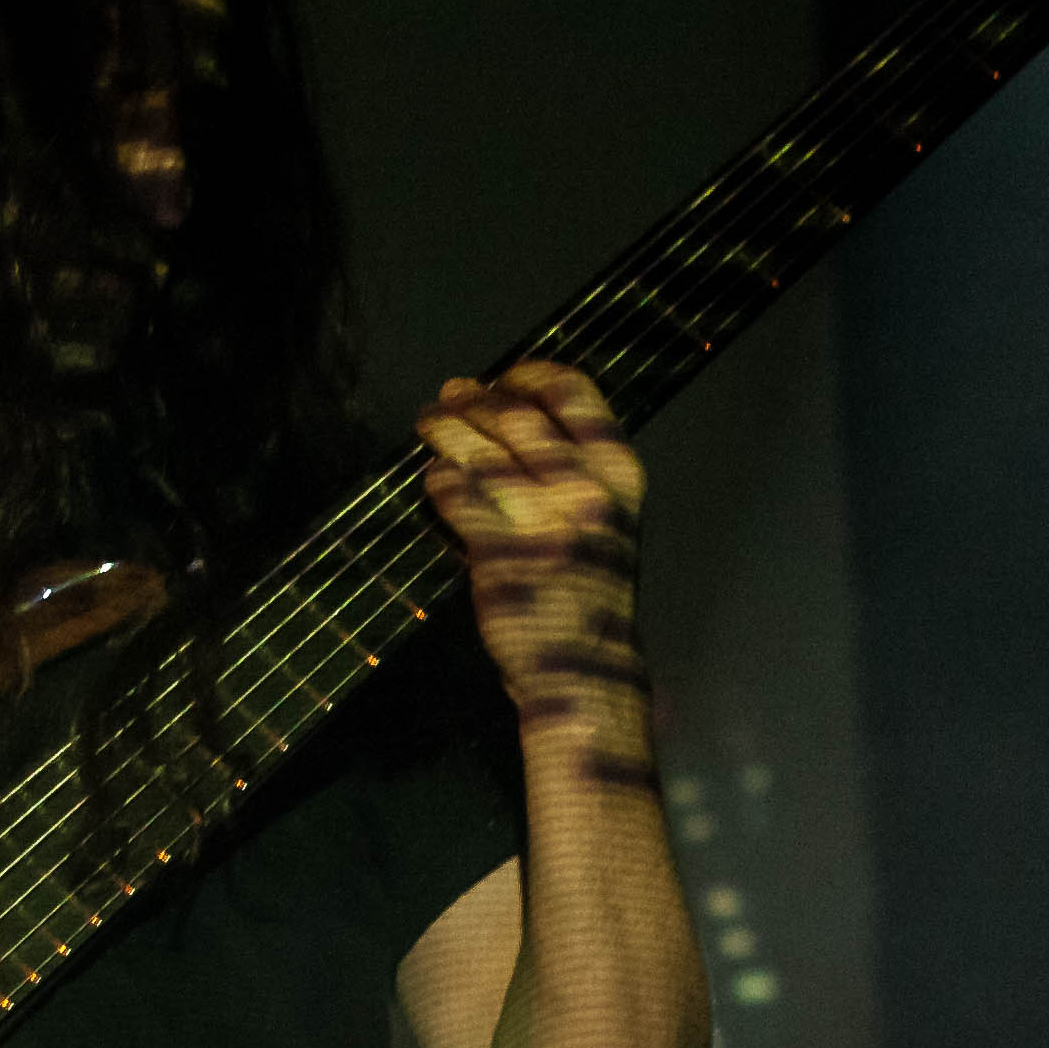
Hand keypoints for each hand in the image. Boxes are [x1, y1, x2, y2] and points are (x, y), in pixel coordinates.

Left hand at [416, 361, 653, 774]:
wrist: (586, 672)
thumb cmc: (593, 594)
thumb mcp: (609, 522)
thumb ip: (576, 473)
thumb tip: (518, 419)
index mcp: (619, 475)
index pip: (574, 396)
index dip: (531, 375)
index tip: (505, 376)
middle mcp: (585, 489)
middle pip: (518, 417)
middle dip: (477, 399)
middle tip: (452, 394)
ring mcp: (541, 520)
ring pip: (480, 450)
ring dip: (447, 427)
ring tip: (429, 420)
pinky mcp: (498, 552)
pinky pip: (456, 495)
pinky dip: (438, 478)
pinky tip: (432, 475)